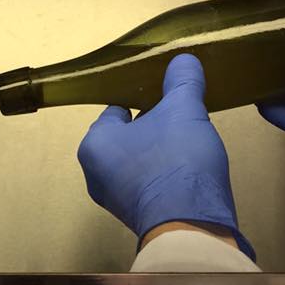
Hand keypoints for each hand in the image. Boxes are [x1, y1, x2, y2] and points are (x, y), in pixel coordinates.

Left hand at [77, 53, 254, 258]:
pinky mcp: (139, 216)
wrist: (191, 225)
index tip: (164, 93)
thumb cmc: (175, 162)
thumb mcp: (183, 109)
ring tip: (189, 139)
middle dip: (153, 125)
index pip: (115, 110)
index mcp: (93, 146)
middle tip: (181, 115)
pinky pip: (151, 184)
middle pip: (128, 137)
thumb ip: (182, 81)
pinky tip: (189, 166)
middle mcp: (96, 175)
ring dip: (161, 150)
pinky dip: (167, 174)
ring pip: (140, 161)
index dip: (142, 98)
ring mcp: (116, 200)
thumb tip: (184, 59)